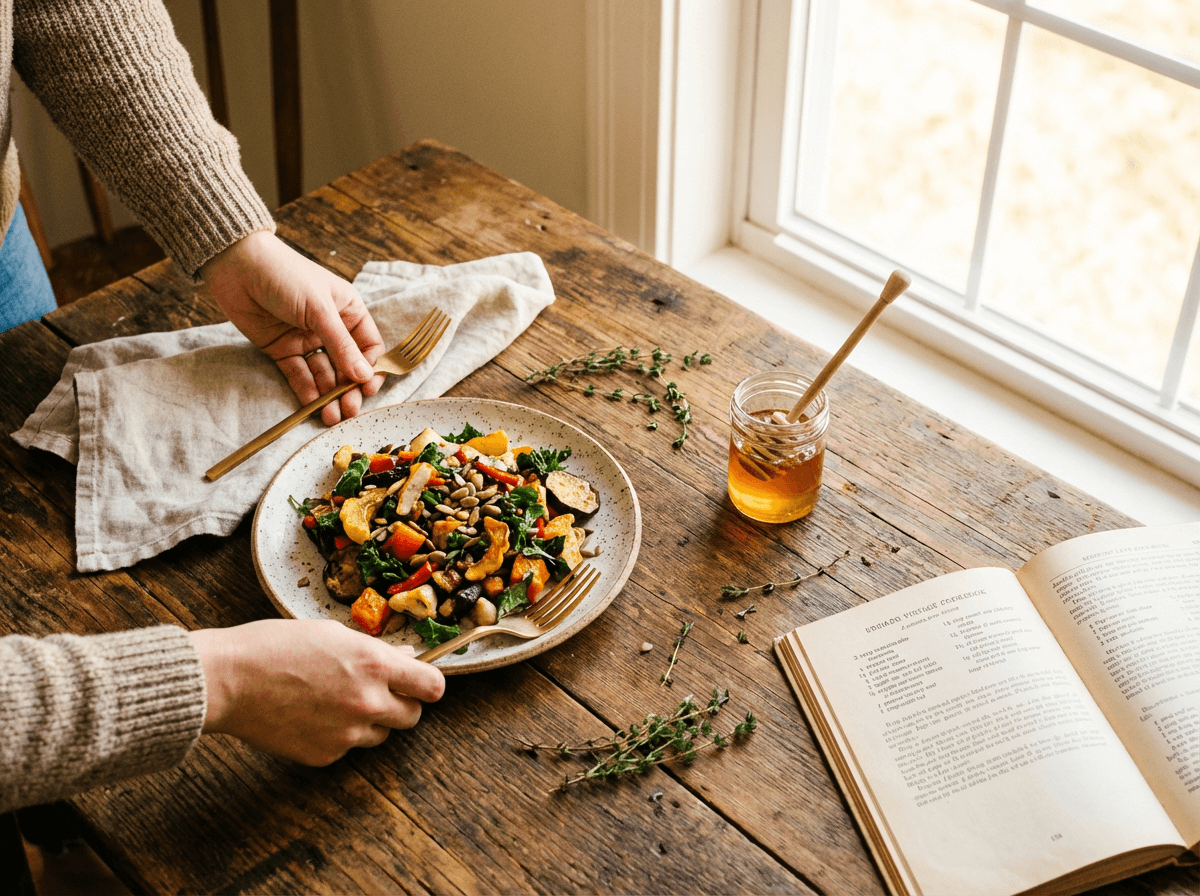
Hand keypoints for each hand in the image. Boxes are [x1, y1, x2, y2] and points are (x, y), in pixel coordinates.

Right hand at [191, 619, 444, 764]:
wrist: (227, 680)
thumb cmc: (274, 646)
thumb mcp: (332, 634)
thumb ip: (375, 649)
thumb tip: (406, 656)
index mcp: (374, 664)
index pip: (432, 686)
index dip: (428, 683)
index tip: (421, 682)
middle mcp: (368, 702)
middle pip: (413, 716)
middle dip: (402, 703)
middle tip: (379, 691)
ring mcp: (347, 733)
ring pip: (381, 734)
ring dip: (371, 720)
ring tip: (335, 700)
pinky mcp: (325, 755)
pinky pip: (348, 747)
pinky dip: (339, 735)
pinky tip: (312, 715)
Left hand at [201, 231, 385, 424]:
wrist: (237, 265)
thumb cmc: (286, 275)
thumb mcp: (319, 309)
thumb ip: (341, 345)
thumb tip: (365, 376)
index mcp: (348, 311)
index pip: (368, 346)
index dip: (371, 368)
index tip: (367, 388)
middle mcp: (330, 327)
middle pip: (347, 365)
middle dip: (349, 388)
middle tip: (349, 409)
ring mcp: (305, 340)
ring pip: (324, 373)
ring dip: (329, 394)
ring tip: (331, 415)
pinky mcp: (282, 350)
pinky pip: (299, 374)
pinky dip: (306, 389)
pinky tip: (313, 403)